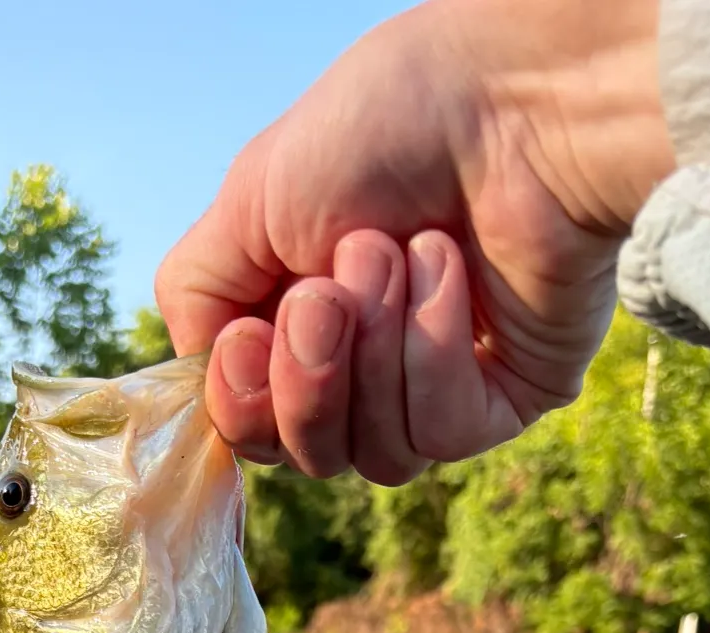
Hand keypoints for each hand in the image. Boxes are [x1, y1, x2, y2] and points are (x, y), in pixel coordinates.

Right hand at [155, 0, 674, 483]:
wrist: (512, 99)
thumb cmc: (386, 127)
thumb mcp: (249, 201)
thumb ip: (197, 295)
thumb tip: (206, 369)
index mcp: (298, 329)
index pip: (251, 431)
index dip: (242, 404)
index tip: (251, 335)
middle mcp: (364, 370)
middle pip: (305, 456)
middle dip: (309, 375)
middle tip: (330, 290)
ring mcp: (434, 393)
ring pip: (373, 456)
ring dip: (374, 347)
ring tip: (400, 251)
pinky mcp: (503, 401)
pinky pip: (439, 435)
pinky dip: (433, 352)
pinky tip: (450, 271)